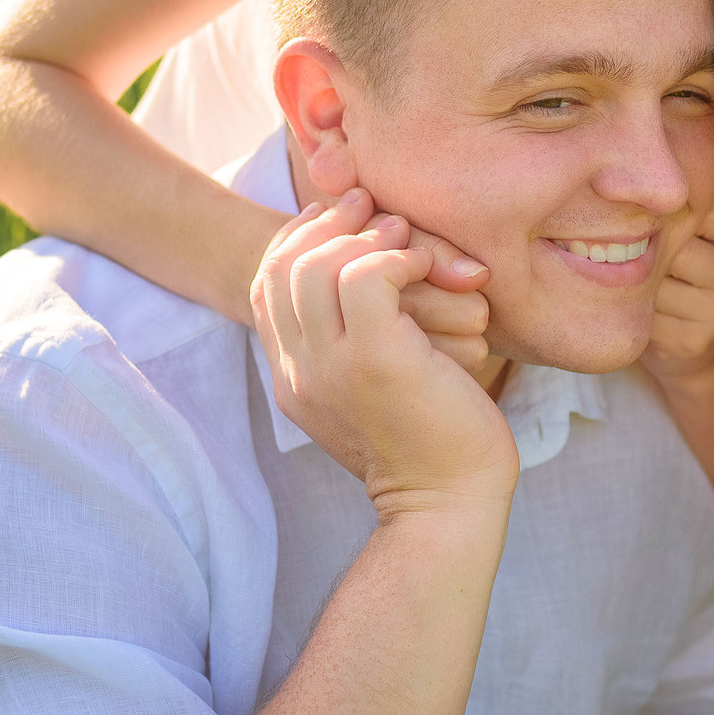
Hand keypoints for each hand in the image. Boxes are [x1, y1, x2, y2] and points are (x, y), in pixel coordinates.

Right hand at [252, 189, 516, 514]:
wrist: (448, 506)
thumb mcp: (372, 392)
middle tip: (373, 208)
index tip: (338, 217)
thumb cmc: (429, 444)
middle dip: (327, 223)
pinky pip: (366, 278)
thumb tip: (366, 290)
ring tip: (406, 240)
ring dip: (366, 238)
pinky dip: (397, 259)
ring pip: (318, 267)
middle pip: (282, 267)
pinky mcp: (374, 362)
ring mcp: (330, 368)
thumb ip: (352, 349)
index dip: (297, 238)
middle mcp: (298, 373)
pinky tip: (425, 269)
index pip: (265, 285)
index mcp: (291, 380)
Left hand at [642, 198, 713, 386]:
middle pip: (676, 246)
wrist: (698, 347)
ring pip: (655, 279)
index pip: (701, 208)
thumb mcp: (704, 234)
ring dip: (634, 276)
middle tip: (628, 246)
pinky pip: (643, 310)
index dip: (665, 211)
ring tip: (634, 276)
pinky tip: (638, 305)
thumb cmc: (691, 272)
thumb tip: (637, 187)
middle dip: (647, 245)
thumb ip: (688, 210)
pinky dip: (631, 305)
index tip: (644, 212)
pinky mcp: (691, 342)